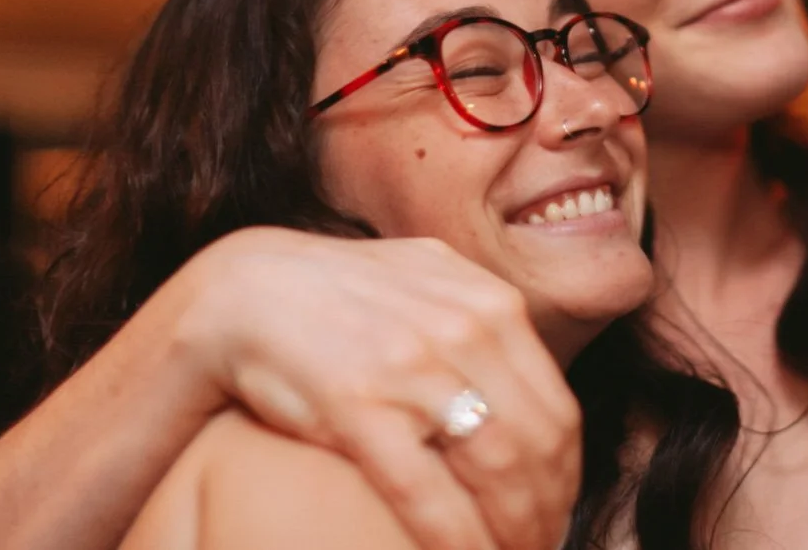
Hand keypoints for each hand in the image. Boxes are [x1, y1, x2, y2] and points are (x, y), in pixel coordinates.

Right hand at [174, 227, 579, 549]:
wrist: (242, 292)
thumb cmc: (339, 300)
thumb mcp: (428, 284)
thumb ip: (480, 320)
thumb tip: (529, 368)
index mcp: (490, 305)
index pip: (557, 410)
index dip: (565, 480)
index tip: (556, 517)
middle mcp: (464, 329)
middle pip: (540, 444)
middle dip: (548, 513)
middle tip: (539, 549)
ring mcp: (413, 366)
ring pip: (499, 470)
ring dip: (515, 532)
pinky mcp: (358, 405)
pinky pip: (429, 492)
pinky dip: (458, 541)